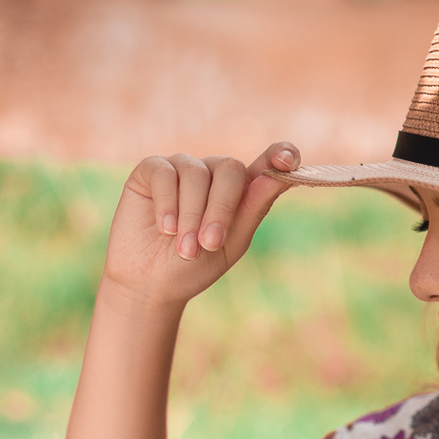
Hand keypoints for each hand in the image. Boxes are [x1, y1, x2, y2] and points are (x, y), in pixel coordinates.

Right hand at [101, 143, 299, 305]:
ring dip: (191, 215)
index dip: (280, 155)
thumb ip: (252, 210)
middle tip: (210, 243)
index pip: (266, 164)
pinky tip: (165, 228)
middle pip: (229, 168)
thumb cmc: (194, 265)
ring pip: (195, 174)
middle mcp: (212, 173)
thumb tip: (276, 178)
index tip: (287, 160)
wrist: (150, 284)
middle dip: (222, 207)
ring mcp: (182, 168)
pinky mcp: (151, 170)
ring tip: (185, 248)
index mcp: (239, 190)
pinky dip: (168, 203)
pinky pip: (165, 174)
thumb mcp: (230, 244)